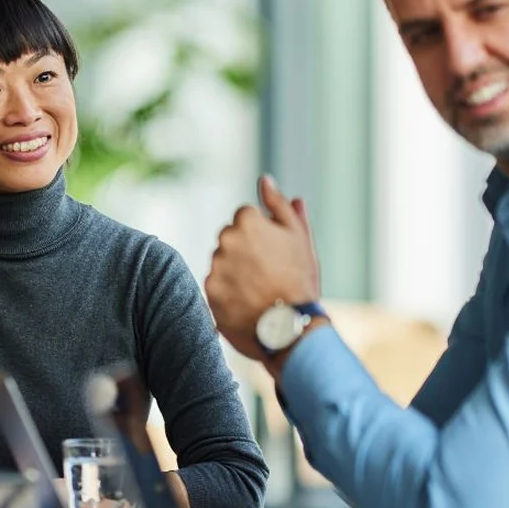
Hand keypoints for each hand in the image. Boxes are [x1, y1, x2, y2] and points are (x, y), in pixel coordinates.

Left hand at [204, 175, 320, 362]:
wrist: (292, 327)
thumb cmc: (300, 279)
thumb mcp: (298, 237)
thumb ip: (278, 205)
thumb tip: (264, 180)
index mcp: (246, 221)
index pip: (245, 219)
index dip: (262, 236)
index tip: (274, 254)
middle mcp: (225, 240)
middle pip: (230, 239)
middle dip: (245, 252)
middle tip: (267, 274)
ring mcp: (215, 266)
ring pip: (223, 263)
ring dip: (236, 272)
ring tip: (259, 290)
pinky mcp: (209, 291)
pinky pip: (217, 286)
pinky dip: (229, 293)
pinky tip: (248, 303)